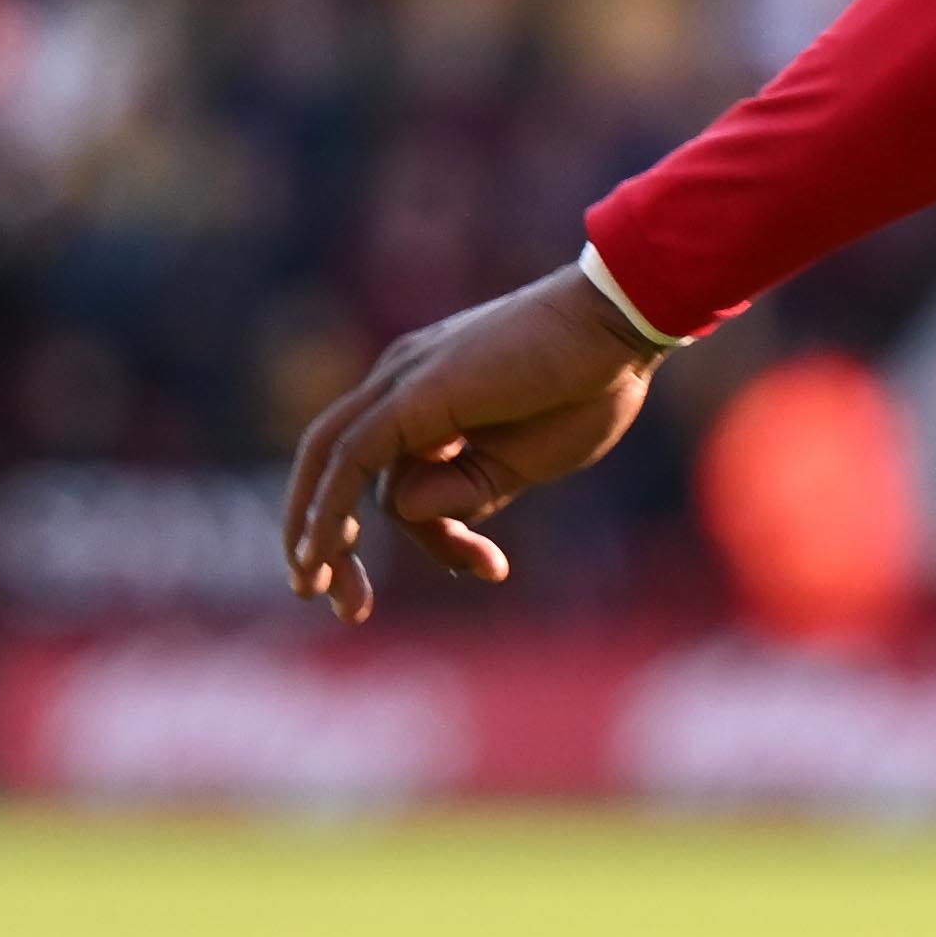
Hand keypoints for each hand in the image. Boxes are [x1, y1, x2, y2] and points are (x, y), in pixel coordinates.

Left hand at [280, 265, 663, 622]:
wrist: (616, 327)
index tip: (492, 568)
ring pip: (333, 468)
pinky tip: (320, 557)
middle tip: (350, 610)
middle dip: (330, 543)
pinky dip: (327, 511)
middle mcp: (398, 385)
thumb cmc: (588, 388)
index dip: (435, 537)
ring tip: (329, 596)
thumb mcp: (520, 464)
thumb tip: (405, 512)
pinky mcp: (412, 395)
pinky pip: (350, 459)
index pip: (397, 477)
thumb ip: (465, 491)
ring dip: (319, 538)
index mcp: (426, 397)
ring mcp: (400, 384)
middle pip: (338, 471)